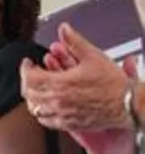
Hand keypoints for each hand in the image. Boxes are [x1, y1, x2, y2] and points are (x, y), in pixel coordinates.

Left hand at [20, 22, 134, 130]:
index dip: (25, 68)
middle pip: (29, 93)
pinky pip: (45, 121)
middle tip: (32, 73)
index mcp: (60, 84)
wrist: (127, 104)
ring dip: (32, 97)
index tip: (28, 63)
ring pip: (34, 109)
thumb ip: (75, 41)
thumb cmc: (113, 83)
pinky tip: (44, 106)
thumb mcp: (93, 56)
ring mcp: (61, 114)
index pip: (30, 77)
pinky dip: (41, 113)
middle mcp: (57, 101)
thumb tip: (64, 29)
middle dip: (27, 81)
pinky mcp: (68, 124)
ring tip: (36, 89)